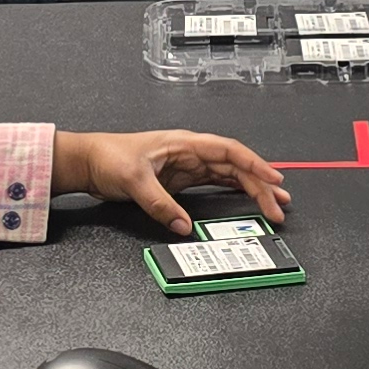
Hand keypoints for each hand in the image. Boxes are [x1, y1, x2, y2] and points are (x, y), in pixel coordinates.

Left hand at [52, 130, 289, 235]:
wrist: (89, 161)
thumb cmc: (109, 158)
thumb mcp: (134, 181)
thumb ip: (160, 205)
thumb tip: (183, 225)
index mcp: (184, 143)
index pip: (229, 152)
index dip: (255, 165)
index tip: (274, 180)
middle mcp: (191, 152)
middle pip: (236, 166)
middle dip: (260, 185)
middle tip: (278, 206)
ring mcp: (188, 165)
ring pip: (230, 175)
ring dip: (252, 188)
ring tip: (274, 204)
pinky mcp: (182, 179)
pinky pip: (216, 183)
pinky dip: (235, 191)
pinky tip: (248, 199)